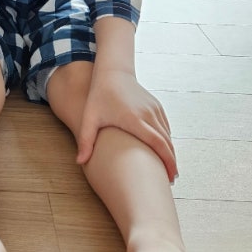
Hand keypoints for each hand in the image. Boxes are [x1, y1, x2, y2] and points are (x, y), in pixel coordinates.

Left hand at [76, 67, 177, 181]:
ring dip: (170, 151)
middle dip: (171, 161)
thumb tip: (79, 162)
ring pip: (168, 134)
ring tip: (167, 168)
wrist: (112, 72)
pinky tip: (163, 150)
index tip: (170, 177)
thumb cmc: (99, 95)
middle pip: (167, 142)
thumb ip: (86, 140)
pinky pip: (165, 126)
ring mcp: (154, 108)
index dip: (167, 161)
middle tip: (170, 179)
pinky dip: (167, 140)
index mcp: (134, 119)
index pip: (158, 144)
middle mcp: (148, 113)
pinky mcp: (156, 105)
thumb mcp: (90, 117)